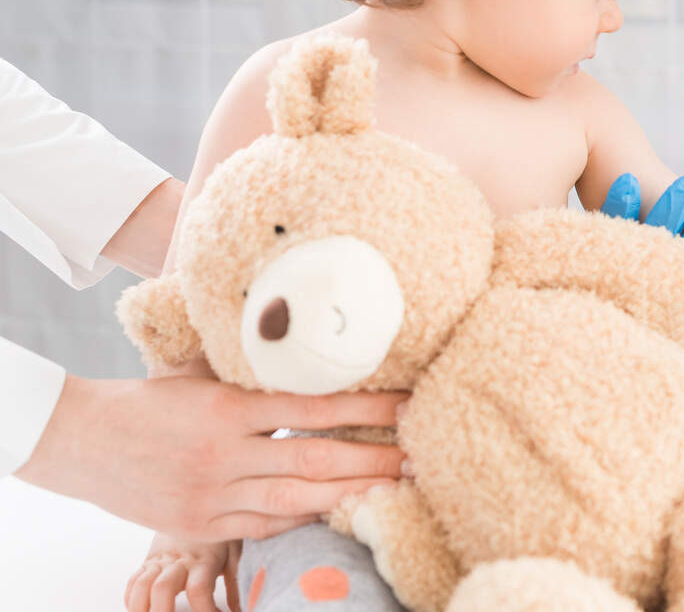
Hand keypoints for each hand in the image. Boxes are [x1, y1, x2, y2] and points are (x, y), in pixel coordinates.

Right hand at [17, 374, 405, 540]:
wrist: (82, 440)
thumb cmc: (153, 396)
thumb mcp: (204, 370)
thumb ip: (255, 365)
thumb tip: (309, 336)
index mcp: (230, 407)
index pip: (314, 408)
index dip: (367, 409)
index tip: (409, 406)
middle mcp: (224, 453)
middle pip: (314, 460)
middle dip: (374, 461)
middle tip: (421, 459)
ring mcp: (212, 494)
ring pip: (295, 501)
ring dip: (350, 497)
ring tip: (394, 491)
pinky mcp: (199, 524)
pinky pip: (264, 526)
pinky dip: (305, 520)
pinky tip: (340, 512)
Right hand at [125, 535, 239, 611]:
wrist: (198, 502)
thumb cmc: (220, 535)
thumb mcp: (235, 555)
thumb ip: (235, 584)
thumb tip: (239, 611)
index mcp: (205, 560)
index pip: (199, 589)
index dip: (204, 610)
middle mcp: (179, 561)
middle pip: (162, 588)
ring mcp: (161, 560)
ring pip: (141, 585)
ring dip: (140, 607)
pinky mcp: (149, 560)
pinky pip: (133, 580)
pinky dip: (132, 599)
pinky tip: (140, 608)